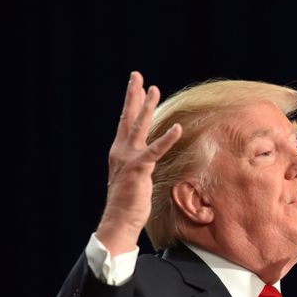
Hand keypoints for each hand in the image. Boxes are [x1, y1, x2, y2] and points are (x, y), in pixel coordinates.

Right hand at [95, 72, 182, 255]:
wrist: (119, 220)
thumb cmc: (128, 202)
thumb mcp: (134, 177)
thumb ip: (140, 163)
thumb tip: (147, 158)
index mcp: (120, 152)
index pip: (126, 123)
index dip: (133, 103)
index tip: (137, 86)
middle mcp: (121, 151)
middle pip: (128, 118)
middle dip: (134, 95)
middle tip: (137, 76)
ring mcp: (128, 159)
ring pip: (139, 127)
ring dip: (147, 107)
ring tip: (154, 89)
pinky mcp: (138, 169)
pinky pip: (155, 151)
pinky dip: (166, 139)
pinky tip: (177, 128)